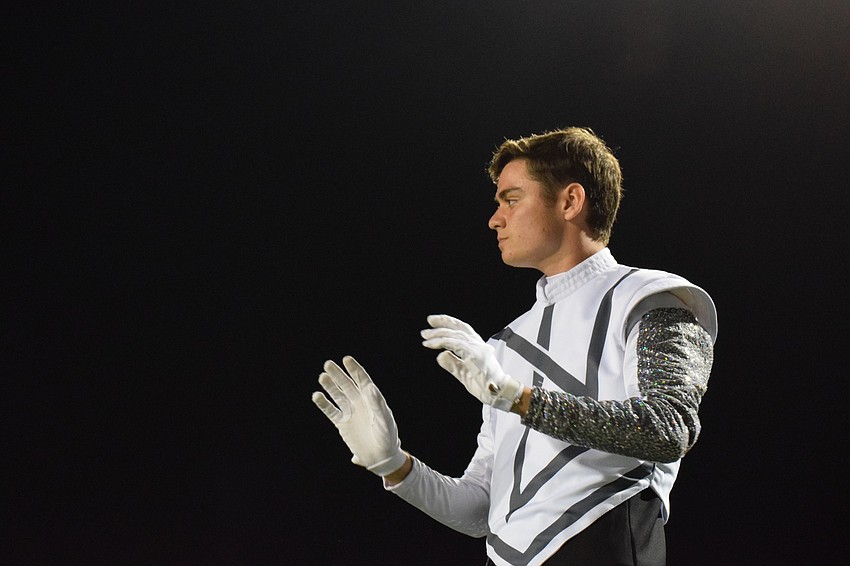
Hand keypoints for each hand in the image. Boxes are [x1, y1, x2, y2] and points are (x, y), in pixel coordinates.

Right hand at [311, 356, 406, 476]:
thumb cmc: (387, 437)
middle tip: (328, 364)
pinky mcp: (342, 424)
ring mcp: (350, 412)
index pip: (362, 380)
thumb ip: (378, 404)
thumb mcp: (385, 420)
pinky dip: (323, 404)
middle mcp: (360, 402)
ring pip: (337, 395)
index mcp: (372, 399)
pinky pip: (331, 411)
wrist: (381, 456)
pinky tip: (317, 395)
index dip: (354, 369)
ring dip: (330, 386)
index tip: (346, 359)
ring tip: (322, 376)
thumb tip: (370, 387)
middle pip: (347, 384)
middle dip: (338, 374)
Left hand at [421, 314, 522, 411]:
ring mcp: (477, 348)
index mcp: (477, 347)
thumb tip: (440, 356)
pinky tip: (432, 344)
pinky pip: (455, 344)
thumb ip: (452, 364)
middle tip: (427, 326)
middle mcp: (478, 344)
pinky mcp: (475, 354)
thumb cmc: (485, 385)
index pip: (462, 329)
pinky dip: (442, 342)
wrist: (499, 394)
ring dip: (439, 334)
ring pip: (455, 335)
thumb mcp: (463, 374)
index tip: (434, 322)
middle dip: (442, 323)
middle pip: (459, 327)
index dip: (449, 323)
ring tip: (425, 336)